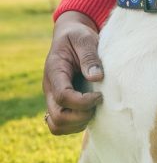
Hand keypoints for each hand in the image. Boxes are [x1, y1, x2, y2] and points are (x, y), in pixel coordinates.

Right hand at [43, 11, 103, 134]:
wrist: (70, 37)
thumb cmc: (78, 36)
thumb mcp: (85, 39)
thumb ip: (90, 56)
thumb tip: (97, 77)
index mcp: (55, 72)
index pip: (63, 96)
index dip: (83, 101)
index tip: (100, 95)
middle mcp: (50, 88)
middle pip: (58, 117)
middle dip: (81, 116)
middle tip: (98, 102)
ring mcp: (54, 98)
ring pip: (57, 125)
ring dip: (78, 123)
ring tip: (94, 109)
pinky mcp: (61, 103)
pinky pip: (62, 125)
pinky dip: (76, 124)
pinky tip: (90, 111)